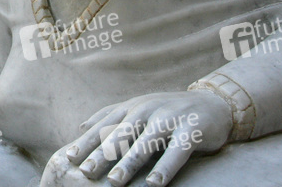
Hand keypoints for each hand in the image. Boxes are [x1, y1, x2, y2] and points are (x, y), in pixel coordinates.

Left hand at [64, 91, 231, 186]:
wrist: (212, 103)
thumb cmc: (167, 111)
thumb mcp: (137, 108)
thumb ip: (110, 116)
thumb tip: (82, 127)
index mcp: (131, 107)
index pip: (105, 126)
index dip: (87, 143)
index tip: (70, 158)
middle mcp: (147, 110)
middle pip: (121, 134)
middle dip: (102, 154)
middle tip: (86, 171)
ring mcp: (169, 119)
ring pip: (146, 143)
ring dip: (129, 162)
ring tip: (115, 181)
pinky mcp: (192, 130)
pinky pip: (177, 151)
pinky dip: (165, 167)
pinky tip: (154, 183)